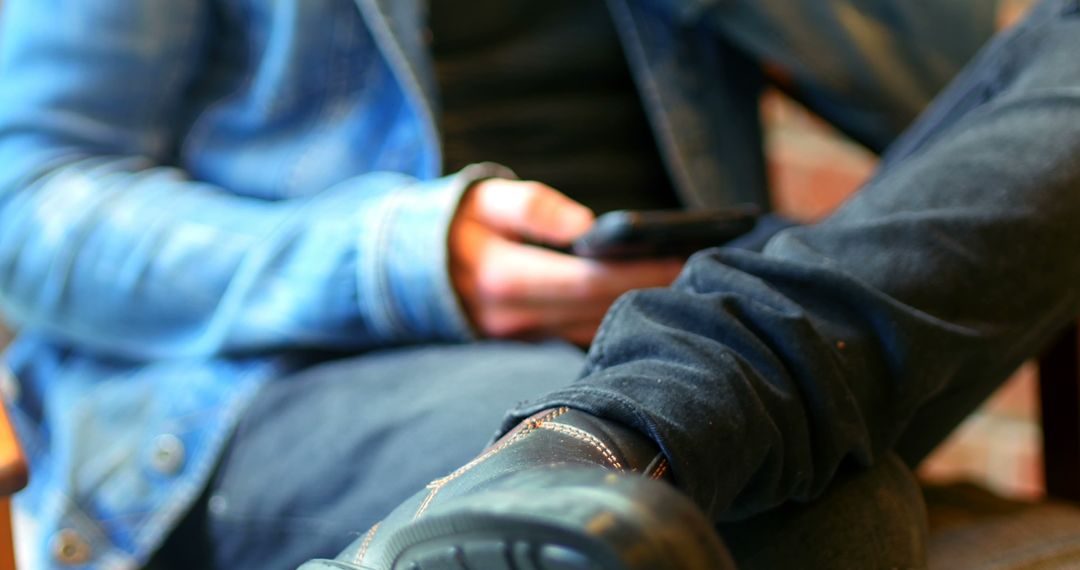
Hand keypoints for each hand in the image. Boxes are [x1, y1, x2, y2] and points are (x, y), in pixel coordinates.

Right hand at [449, 178, 683, 345]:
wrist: (408, 267)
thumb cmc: (456, 221)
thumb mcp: (486, 197)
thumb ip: (534, 208)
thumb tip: (587, 228)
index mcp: (504, 278)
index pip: (588, 282)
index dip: (639, 270)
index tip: (681, 253)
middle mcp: (513, 319)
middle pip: (599, 310)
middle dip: (650, 290)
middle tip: (699, 269)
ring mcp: (520, 339)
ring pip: (593, 329)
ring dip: (638, 309)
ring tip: (683, 284)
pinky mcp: (527, 345)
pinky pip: (579, 337)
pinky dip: (613, 321)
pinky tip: (646, 303)